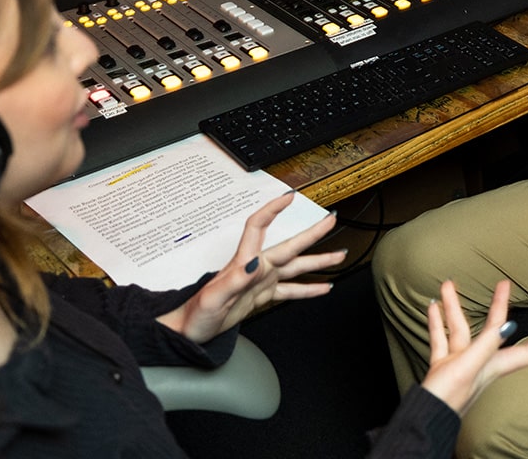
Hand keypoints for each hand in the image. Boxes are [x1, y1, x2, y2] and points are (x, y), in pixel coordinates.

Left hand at [157, 191, 342, 342]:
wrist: (189, 331)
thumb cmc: (196, 314)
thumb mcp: (213, 298)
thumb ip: (235, 280)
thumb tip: (255, 263)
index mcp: (244, 262)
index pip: (260, 226)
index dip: (274, 209)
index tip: (290, 196)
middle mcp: (256, 267)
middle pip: (289, 245)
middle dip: (312, 233)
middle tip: (331, 221)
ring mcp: (260, 281)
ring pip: (296, 268)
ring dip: (318, 261)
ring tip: (338, 255)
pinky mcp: (261, 296)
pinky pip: (290, 290)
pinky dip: (308, 288)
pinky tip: (323, 287)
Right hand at [419, 279, 527, 415]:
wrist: (424, 417)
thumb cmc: (448, 397)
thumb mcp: (470, 367)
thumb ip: (487, 345)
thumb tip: (510, 325)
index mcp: (494, 366)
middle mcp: (481, 363)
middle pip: (494, 329)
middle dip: (498, 306)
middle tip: (504, 284)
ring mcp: (462, 363)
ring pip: (460, 329)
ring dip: (454, 308)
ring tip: (447, 285)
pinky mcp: (444, 365)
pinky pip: (442, 338)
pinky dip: (437, 323)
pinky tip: (433, 307)